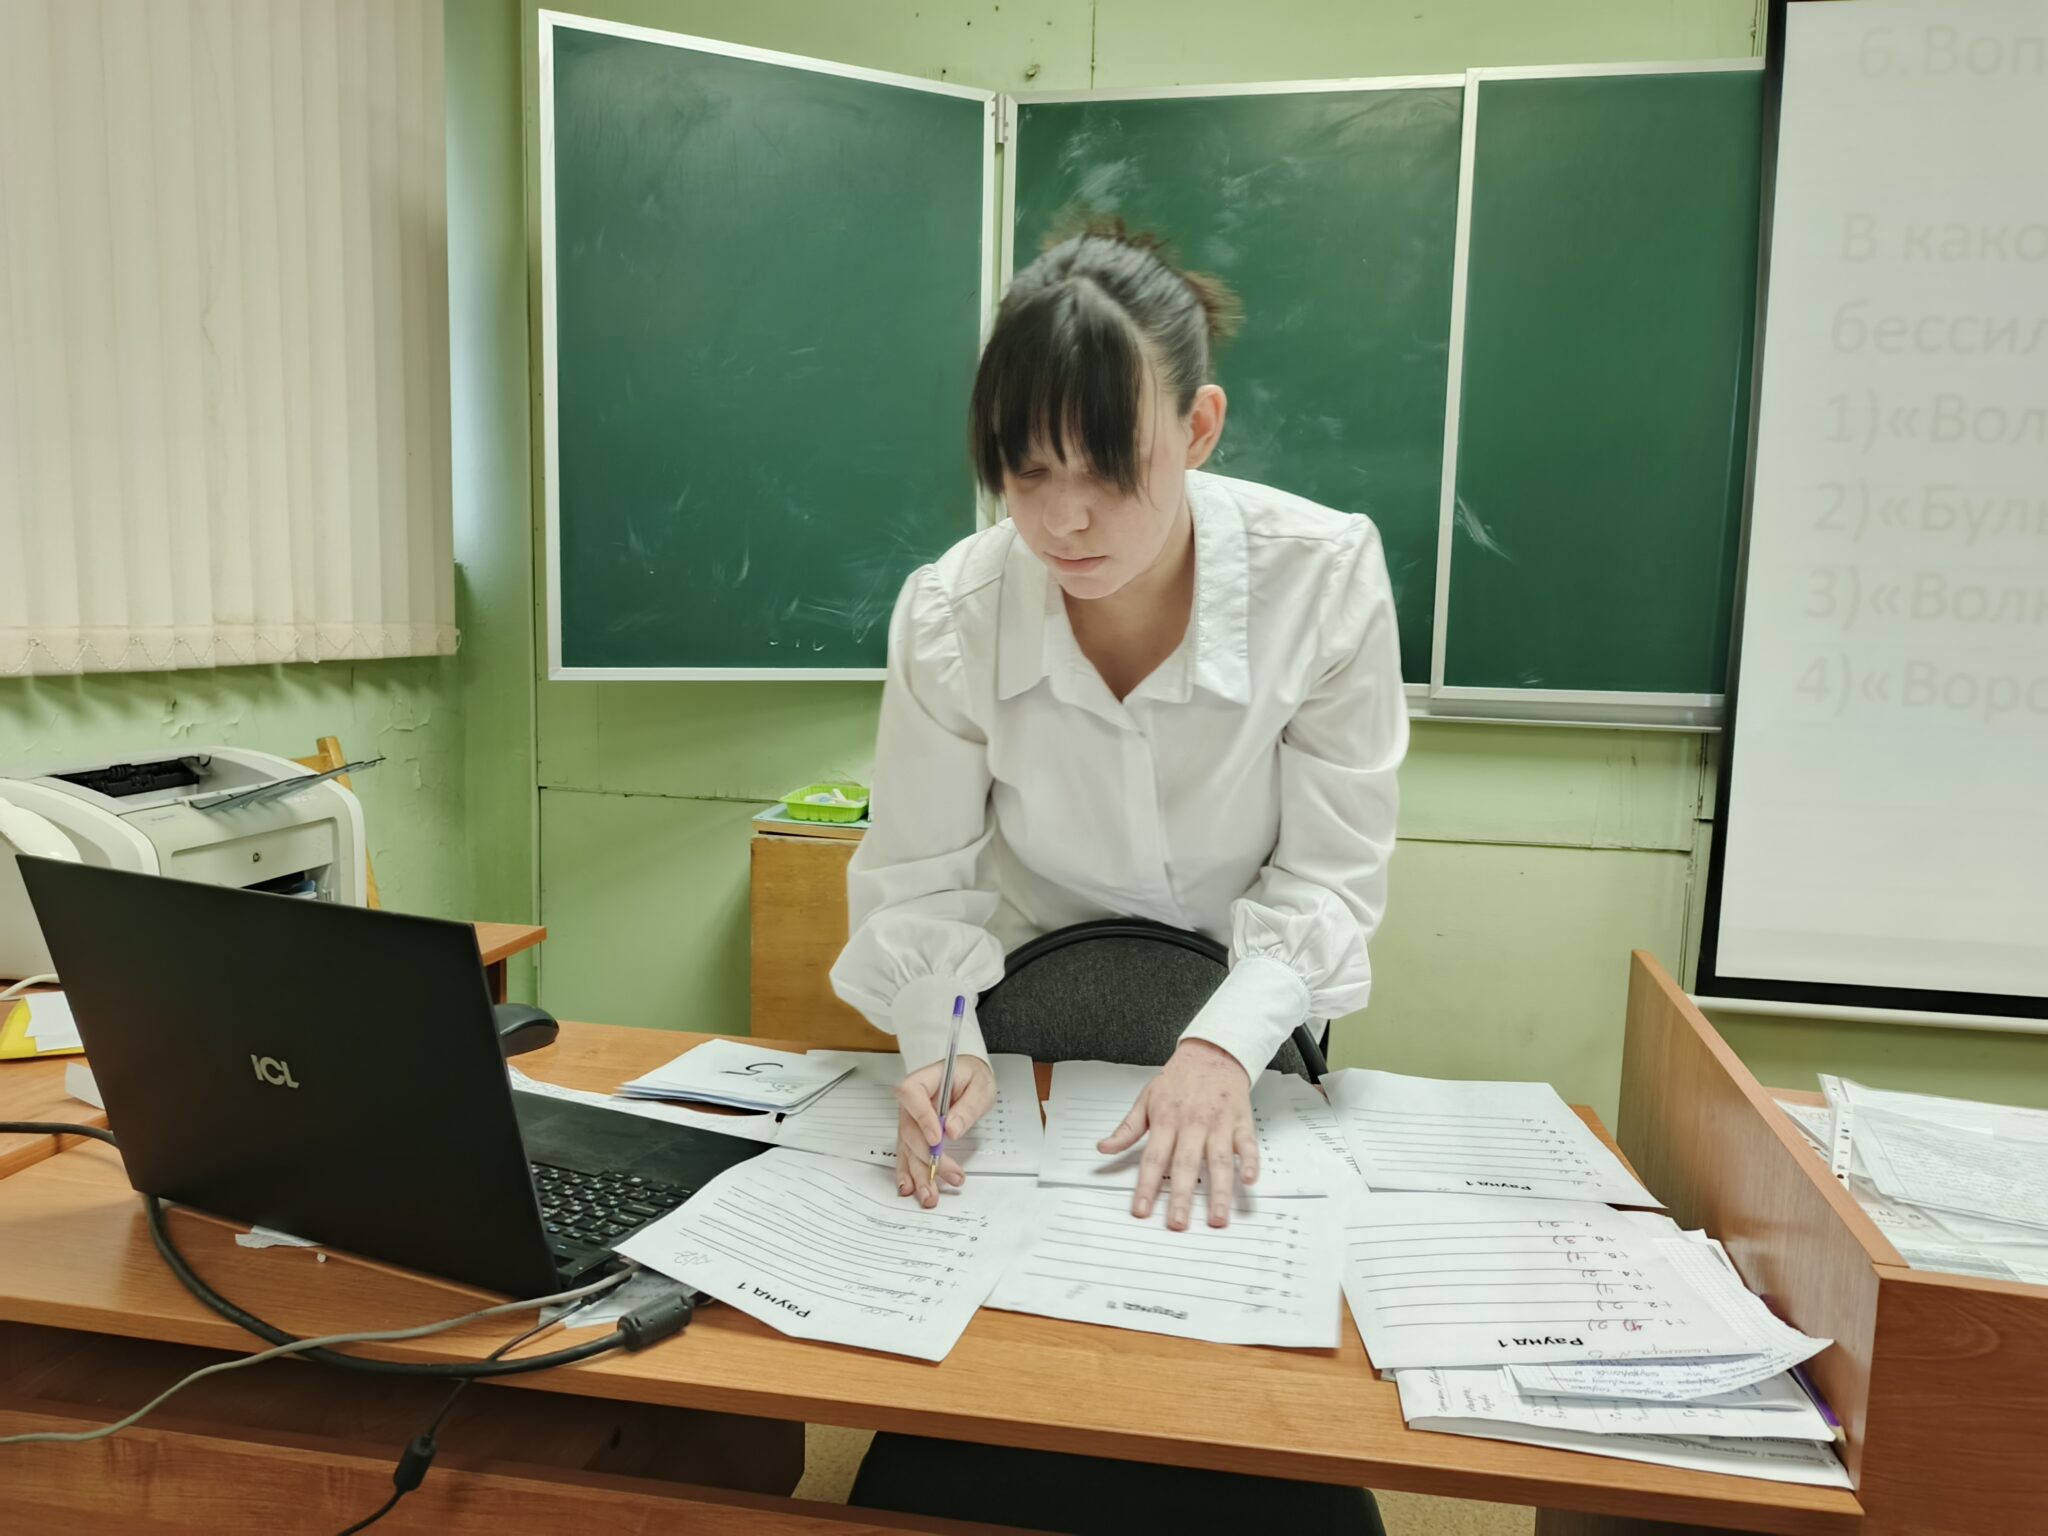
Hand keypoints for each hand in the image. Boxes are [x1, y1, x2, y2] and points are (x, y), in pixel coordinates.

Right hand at [894, 1057, 994, 1207]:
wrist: (967, 1077)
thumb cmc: (971, 1077)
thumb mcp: (979, 1086)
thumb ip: (967, 1107)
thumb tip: (952, 1129)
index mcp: (924, 1080)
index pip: (912, 1094)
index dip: (921, 1117)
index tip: (936, 1138)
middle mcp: (911, 1102)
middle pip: (909, 1130)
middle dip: (925, 1157)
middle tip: (945, 1174)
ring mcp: (910, 1120)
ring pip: (907, 1148)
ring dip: (917, 1173)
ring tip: (929, 1194)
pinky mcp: (913, 1136)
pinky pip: (907, 1155)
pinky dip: (910, 1173)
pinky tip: (911, 1188)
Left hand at [1099, 1040, 1256, 1229]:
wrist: (1212, 1052)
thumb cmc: (1179, 1079)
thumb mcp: (1146, 1099)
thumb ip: (1127, 1128)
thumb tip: (1104, 1148)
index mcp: (1166, 1120)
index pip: (1153, 1159)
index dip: (1147, 1187)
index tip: (1141, 1211)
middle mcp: (1192, 1124)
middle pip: (1185, 1165)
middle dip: (1182, 1197)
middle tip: (1178, 1224)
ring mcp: (1218, 1124)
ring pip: (1218, 1161)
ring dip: (1218, 1191)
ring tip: (1217, 1218)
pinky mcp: (1240, 1122)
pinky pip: (1247, 1145)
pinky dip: (1249, 1162)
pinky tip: (1248, 1180)